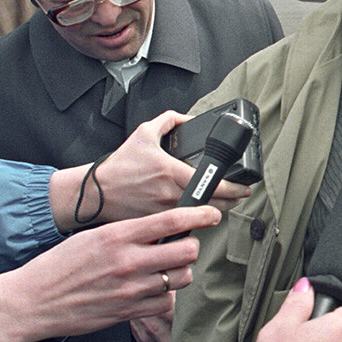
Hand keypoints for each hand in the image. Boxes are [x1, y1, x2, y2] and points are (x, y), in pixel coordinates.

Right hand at [0, 205, 219, 341]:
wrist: (35, 301)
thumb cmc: (61, 266)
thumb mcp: (94, 236)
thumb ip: (129, 232)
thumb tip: (161, 227)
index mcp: (119, 235)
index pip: (172, 220)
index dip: (199, 216)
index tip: (212, 215)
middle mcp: (129, 261)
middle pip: (187, 251)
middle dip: (191, 247)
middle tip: (183, 246)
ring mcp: (132, 289)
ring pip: (181, 277)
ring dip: (180, 271)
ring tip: (166, 268)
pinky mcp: (130, 311)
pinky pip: (167, 302)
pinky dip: (166, 295)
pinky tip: (153, 289)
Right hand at [50, 110, 250, 231]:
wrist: (96, 192)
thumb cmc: (119, 166)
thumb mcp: (144, 134)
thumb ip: (169, 120)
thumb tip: (188, 118)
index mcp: (172, 173)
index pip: (214, 184)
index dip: (235, 188)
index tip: (245, 187)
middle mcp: (172, 195)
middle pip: (215, 204)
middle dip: (233, 201)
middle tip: (239, 194)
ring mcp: (167, 212)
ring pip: (203, 215)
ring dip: (218, 210)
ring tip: (225, 202)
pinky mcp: (160, 223)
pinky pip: (186, 224)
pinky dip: (197, 219)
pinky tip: (201, 212)